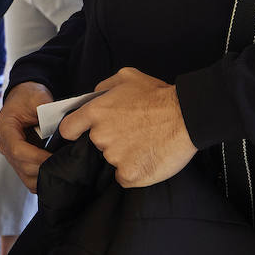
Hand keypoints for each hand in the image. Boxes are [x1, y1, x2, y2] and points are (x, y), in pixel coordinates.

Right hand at [0, 81, 54, 192]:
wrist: (24, 97)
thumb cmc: (29, 96)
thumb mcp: (39, 98)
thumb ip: (48, 114)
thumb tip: (62, 130)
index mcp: (4, 127)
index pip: (17, 149)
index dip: (37, 157)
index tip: (54, 157)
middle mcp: (4, 144)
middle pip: (22, 166)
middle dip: (44, 168)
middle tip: (65, 164)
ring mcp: (11, 155)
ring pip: (26, 177)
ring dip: (44, 175)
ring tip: (61, 168)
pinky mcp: (19, 161)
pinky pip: (30, 178)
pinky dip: (42, 178)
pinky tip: (55, 171)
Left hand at [59, 67, 196, 187]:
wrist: (186, 116)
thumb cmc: (158, 95)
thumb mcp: (127, 77)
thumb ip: (104, 87)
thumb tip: (93, 96)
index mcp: (96, 112)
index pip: (68, 128)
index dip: (73, 131)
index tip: (79, 134)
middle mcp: (100, 136)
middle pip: (96, 144)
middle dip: (110, 139)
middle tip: (132, 133)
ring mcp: (114, 157)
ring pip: (112, 160)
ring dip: (124, 155)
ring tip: (145, 143)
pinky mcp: (130, 174)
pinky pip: (125, 177)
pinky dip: (134, 171)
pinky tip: (148, 158)